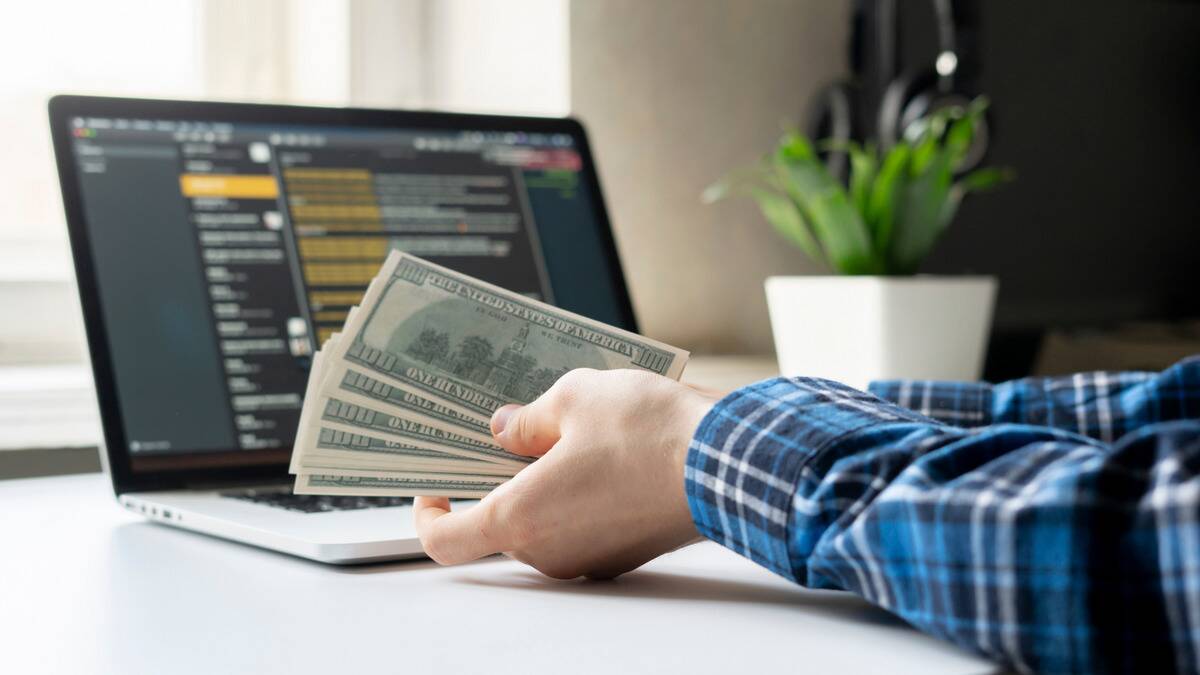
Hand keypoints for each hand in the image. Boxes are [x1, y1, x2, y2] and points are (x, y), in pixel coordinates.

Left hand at [413, 368, 718, 578]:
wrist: (729, 463)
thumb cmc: (648, 433)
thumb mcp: (573, 399)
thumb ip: (527, 419)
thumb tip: (506, 430)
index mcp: (521, 519)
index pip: (446, 540)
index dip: (429, 514)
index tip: (433, 485)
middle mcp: (551, 552)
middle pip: (500, 524)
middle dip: (498, 479)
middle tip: (508, 432)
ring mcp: (591, 558)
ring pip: (546, 523)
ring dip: (543, 484)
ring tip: (565, 429)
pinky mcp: (625, 552)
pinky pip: (582, 526)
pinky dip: (578, 495)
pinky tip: (601, 451)